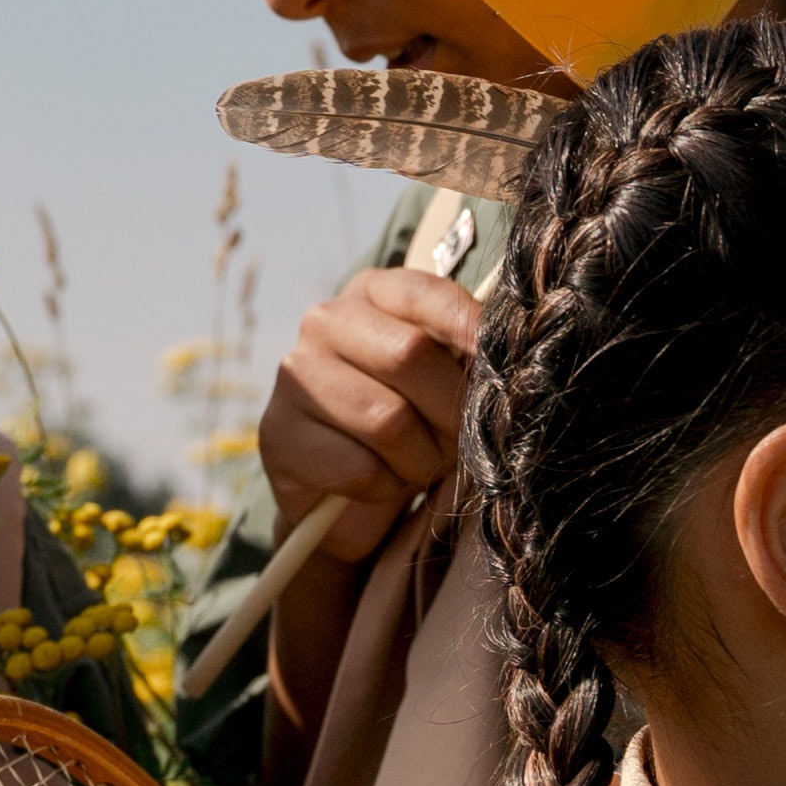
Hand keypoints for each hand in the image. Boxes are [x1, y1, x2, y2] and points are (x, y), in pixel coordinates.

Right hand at [253, 265, 483, 543]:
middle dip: (450, 409)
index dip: (469, 326)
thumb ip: (467, 356)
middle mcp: (325, 321)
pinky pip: (359, 468)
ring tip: (420, 465)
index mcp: (371, 293)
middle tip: (459, 440)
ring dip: (421, 458)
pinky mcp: (279, 434)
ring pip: (387, 420)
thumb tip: (507, 359)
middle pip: (410, 354)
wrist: (344, 492)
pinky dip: (385, 487)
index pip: (424, 292)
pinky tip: (380, 483)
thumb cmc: (408, 423)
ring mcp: (295, 375)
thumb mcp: (442, 379)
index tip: (502, 363)